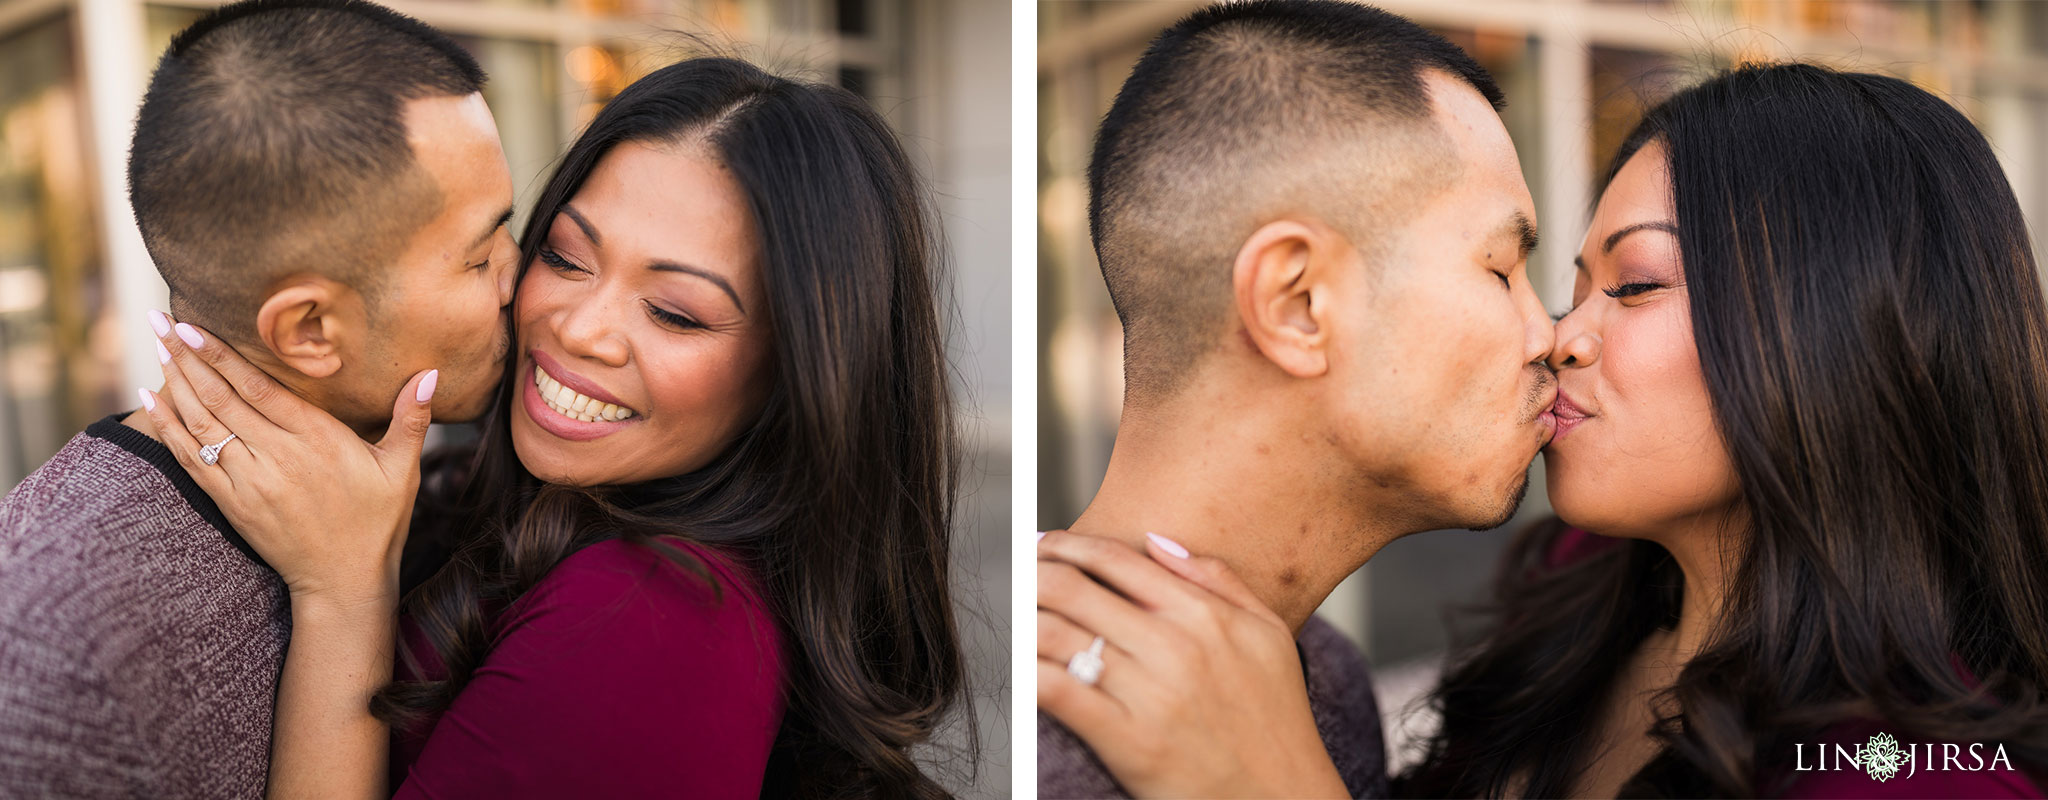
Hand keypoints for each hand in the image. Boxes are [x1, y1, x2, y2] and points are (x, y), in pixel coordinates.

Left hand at [138, 311, 433, 607]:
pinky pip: (192, 460)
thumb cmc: (377, 522)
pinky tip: (150, 399)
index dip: (222, 356)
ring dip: (175, 384)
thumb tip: (431, 374)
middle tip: (159, 320)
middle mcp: (278, 457)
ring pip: (202, 425)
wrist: (344, 581)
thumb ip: (412, 418)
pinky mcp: (233, 504)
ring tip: (156, 347)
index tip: (193, 327)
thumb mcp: (402, 469)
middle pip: (221, 399)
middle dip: (187, 357)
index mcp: (317, 440)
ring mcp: (250, 482)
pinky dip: (168, 428)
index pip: (258, 389)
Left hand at [1036, 530, 1349, 798]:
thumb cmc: (1276, 721)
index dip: (1067, 544)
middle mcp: (1175, 645)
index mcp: (1204, 615)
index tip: (1043, 546)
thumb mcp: (1267, 635)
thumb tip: (1158, 542)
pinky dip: (1026, 672)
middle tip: (1014, 579)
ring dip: (1021, 620)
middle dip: (1030, 576)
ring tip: (1008, 619)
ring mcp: (1151, 693)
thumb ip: (1218, 580)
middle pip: (1073, 588)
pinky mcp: (1129, 740)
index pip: (1116, 559)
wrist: (1285, 799)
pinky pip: (1059, 691)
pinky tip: (1014, 666)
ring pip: (1057, 634)